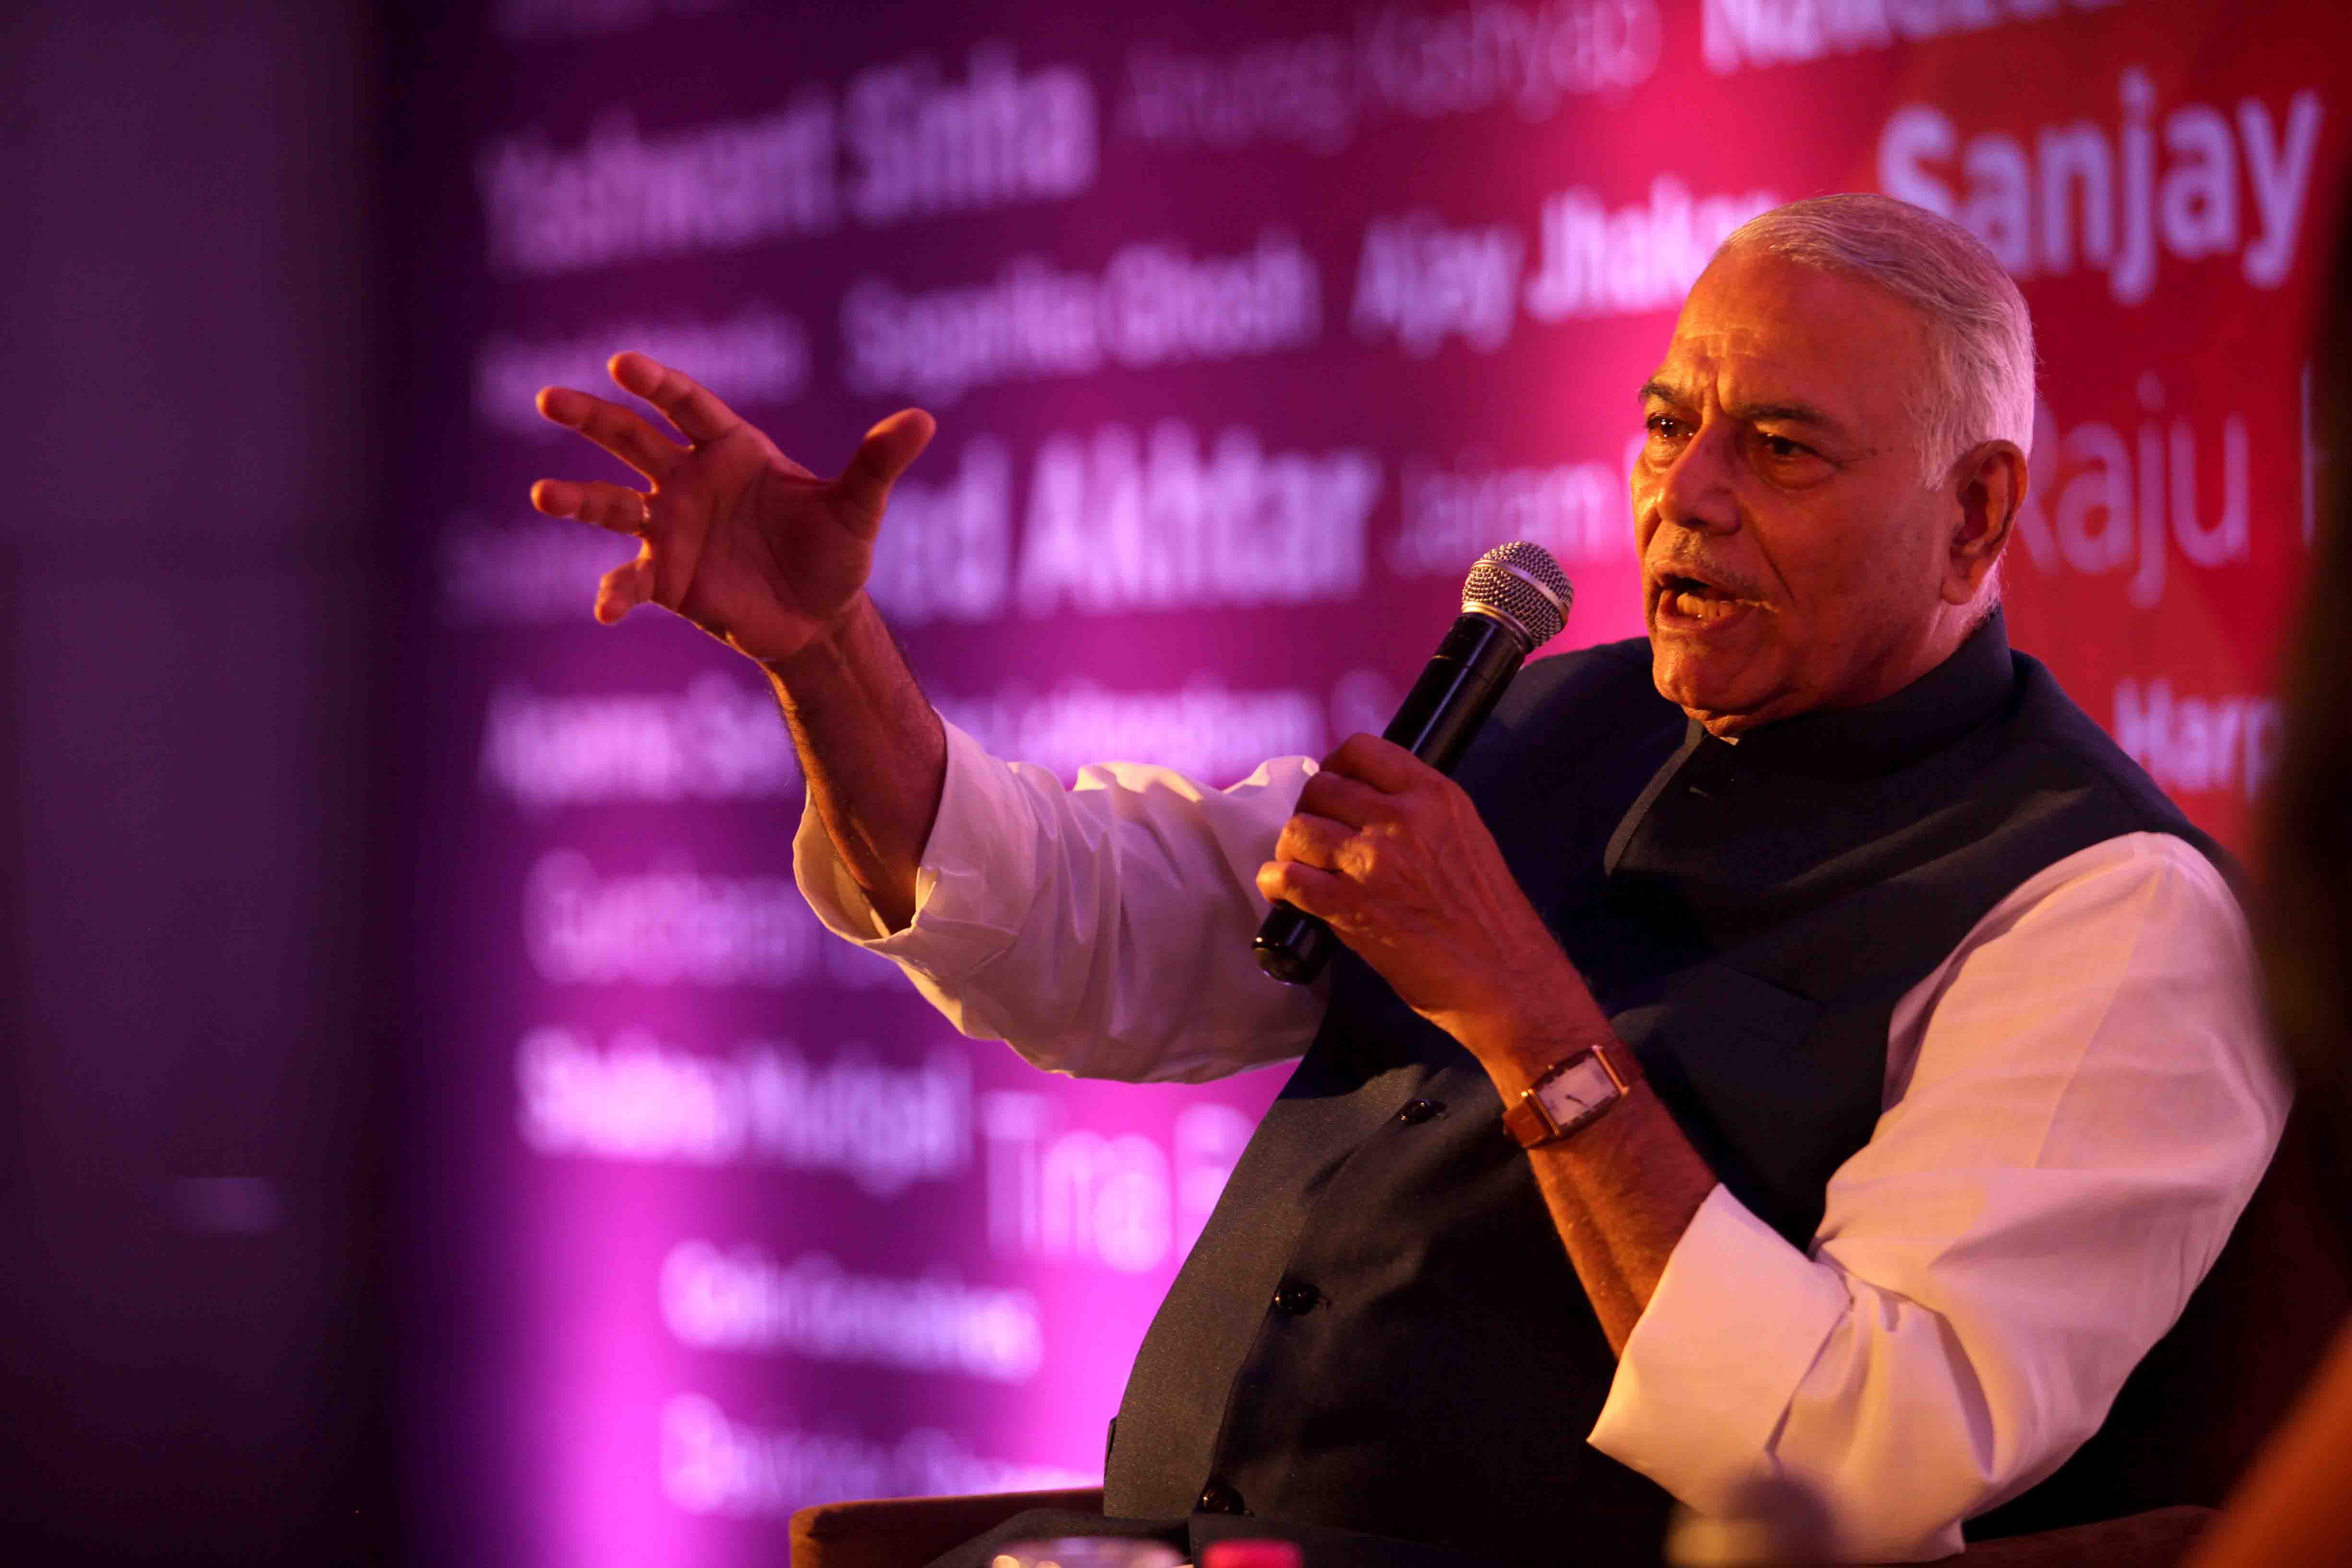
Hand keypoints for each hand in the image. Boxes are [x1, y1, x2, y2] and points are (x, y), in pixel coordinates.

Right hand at [529, 352, 934, 662]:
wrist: (818, 619)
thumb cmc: (836, 554)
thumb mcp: (859, 509)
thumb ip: (878, 463)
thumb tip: (924, 419)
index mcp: (732, 449)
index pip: (687, 406)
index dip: (655, 384)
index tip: (622, 364)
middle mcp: (689, 480)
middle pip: (631, 440)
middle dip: (591, 419)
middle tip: (550, 399)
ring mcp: (669, 526)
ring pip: (612, 504)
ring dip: (577, 500)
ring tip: (543, 495)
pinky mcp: (664, 576)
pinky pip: (630, 580)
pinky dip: (615, 592)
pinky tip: (605, 609)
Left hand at [1256, 734, 1601, 1072]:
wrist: (1504, 976)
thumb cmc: (1489, 915)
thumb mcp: (1465, 835)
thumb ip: (1420, 813)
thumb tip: (1368, 806)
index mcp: (1433, 795)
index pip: (1360, 750)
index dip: (1334, 768)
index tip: (1332, 790)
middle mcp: (1401, 819)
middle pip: (1321, 789)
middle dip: (1310, 811)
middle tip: (1315, 839)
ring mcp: (1373, 862)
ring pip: (1298, 829)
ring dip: (1291, 849)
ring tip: (1300, 868)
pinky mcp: (1352, 907)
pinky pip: (1289, 878)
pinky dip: (1276, 883)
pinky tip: (1282, 891)